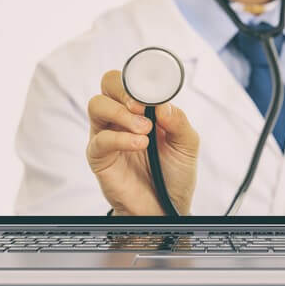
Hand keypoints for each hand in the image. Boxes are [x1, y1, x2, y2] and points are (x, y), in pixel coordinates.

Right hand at [86, 70, 198, 214]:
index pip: (131, 79)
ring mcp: (108, 134)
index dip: (139, 78)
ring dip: (122, 113)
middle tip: (142, 106)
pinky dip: (120, 138)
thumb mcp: (187, 144)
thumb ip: (179, 121)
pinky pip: (100, 139)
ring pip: (97, 105)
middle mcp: (122, 116)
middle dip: (124, 89)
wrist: (166, 207)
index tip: (152, 90)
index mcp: (143, 108)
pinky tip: (139, 144)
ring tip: (144, 130)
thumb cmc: (174, 173)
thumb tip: (163, 105)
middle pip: (108, 83)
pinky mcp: (99, 156)